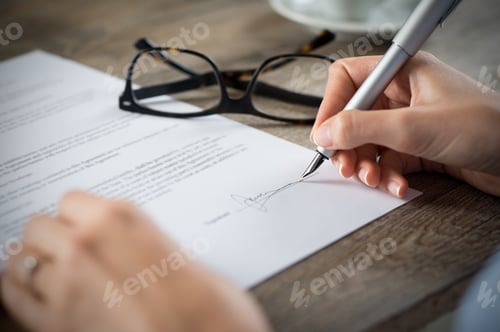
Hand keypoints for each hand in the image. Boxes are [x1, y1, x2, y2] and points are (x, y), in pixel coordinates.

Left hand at [1, 191, 271, 331]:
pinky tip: (36, 291)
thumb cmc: (206, 305)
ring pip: (22, 256)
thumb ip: (149, 241)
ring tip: (56, 271)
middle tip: (72, 248)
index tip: (86, 224)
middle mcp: (85, 246)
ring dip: (37, 261)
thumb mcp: (182, 256)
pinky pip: (11, 294)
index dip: (79, 214)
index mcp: (120, 219)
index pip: (70, 199)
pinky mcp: (53, 324)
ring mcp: (64, 286)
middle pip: (38, 225)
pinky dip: (18, 288)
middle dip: (53, 235)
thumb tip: (137, 244)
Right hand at [311, 52, 499, 196]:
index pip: (349, 80)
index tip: (324, 134)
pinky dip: (386, 176)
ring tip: (372, 179)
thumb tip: (324, 132)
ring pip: (368, 143)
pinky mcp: (417, 147)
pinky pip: (387, 160)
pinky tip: (397, 186)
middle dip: (348, 144)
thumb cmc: (486, 128)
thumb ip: (362, 128)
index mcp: (402, 73)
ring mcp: (409, 122)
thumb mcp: (413, 126)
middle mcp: (403, 96)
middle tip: (346, 165)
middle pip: (354, 116)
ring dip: (366, 165)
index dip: (332, 105)